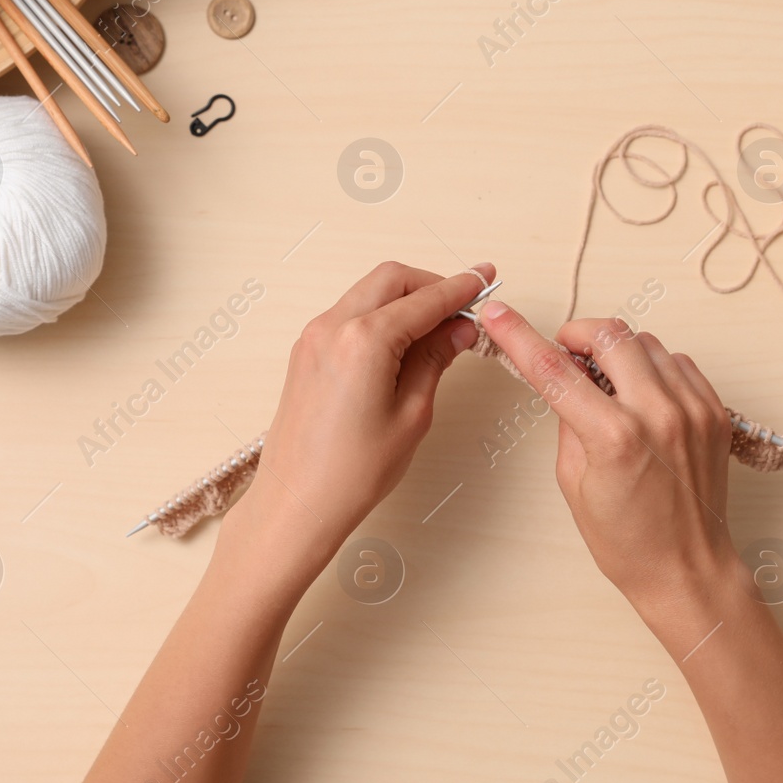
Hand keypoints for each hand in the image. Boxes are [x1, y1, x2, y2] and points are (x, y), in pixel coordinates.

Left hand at [230, 262, 490, 572]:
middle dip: (432, 285)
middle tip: (464, 306)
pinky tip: (404, 341)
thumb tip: (458, 329)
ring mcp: (314, 337)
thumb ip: (435, 360)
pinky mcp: (307, 352)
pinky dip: (381, 315)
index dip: (461, 288)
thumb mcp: (412, 414)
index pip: (425, 300)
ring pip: (369, 293)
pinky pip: (350, 314)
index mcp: (364, 341)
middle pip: (392, 279)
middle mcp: (332, 328)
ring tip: (438, 329)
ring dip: (406, 299)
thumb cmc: (350, 473)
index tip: (484, 279)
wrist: (297, 503)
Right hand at [479, 302, 738, 636]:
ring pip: (647, 342)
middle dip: (578, 334)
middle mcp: (659, 415)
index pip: (554, 370)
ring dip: (618, 350)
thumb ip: (568, 420)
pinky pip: (679, 362)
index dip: (518, 336)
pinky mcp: (715, 412)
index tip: (497, 315)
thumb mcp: (574, 482)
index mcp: (615, 437)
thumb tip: (562, 377)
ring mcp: (693, 410)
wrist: (688, 569)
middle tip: (565, 353)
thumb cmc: (628, 541)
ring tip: (607, 382)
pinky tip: (642, 395)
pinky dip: (654, 367)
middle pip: (610, 334)